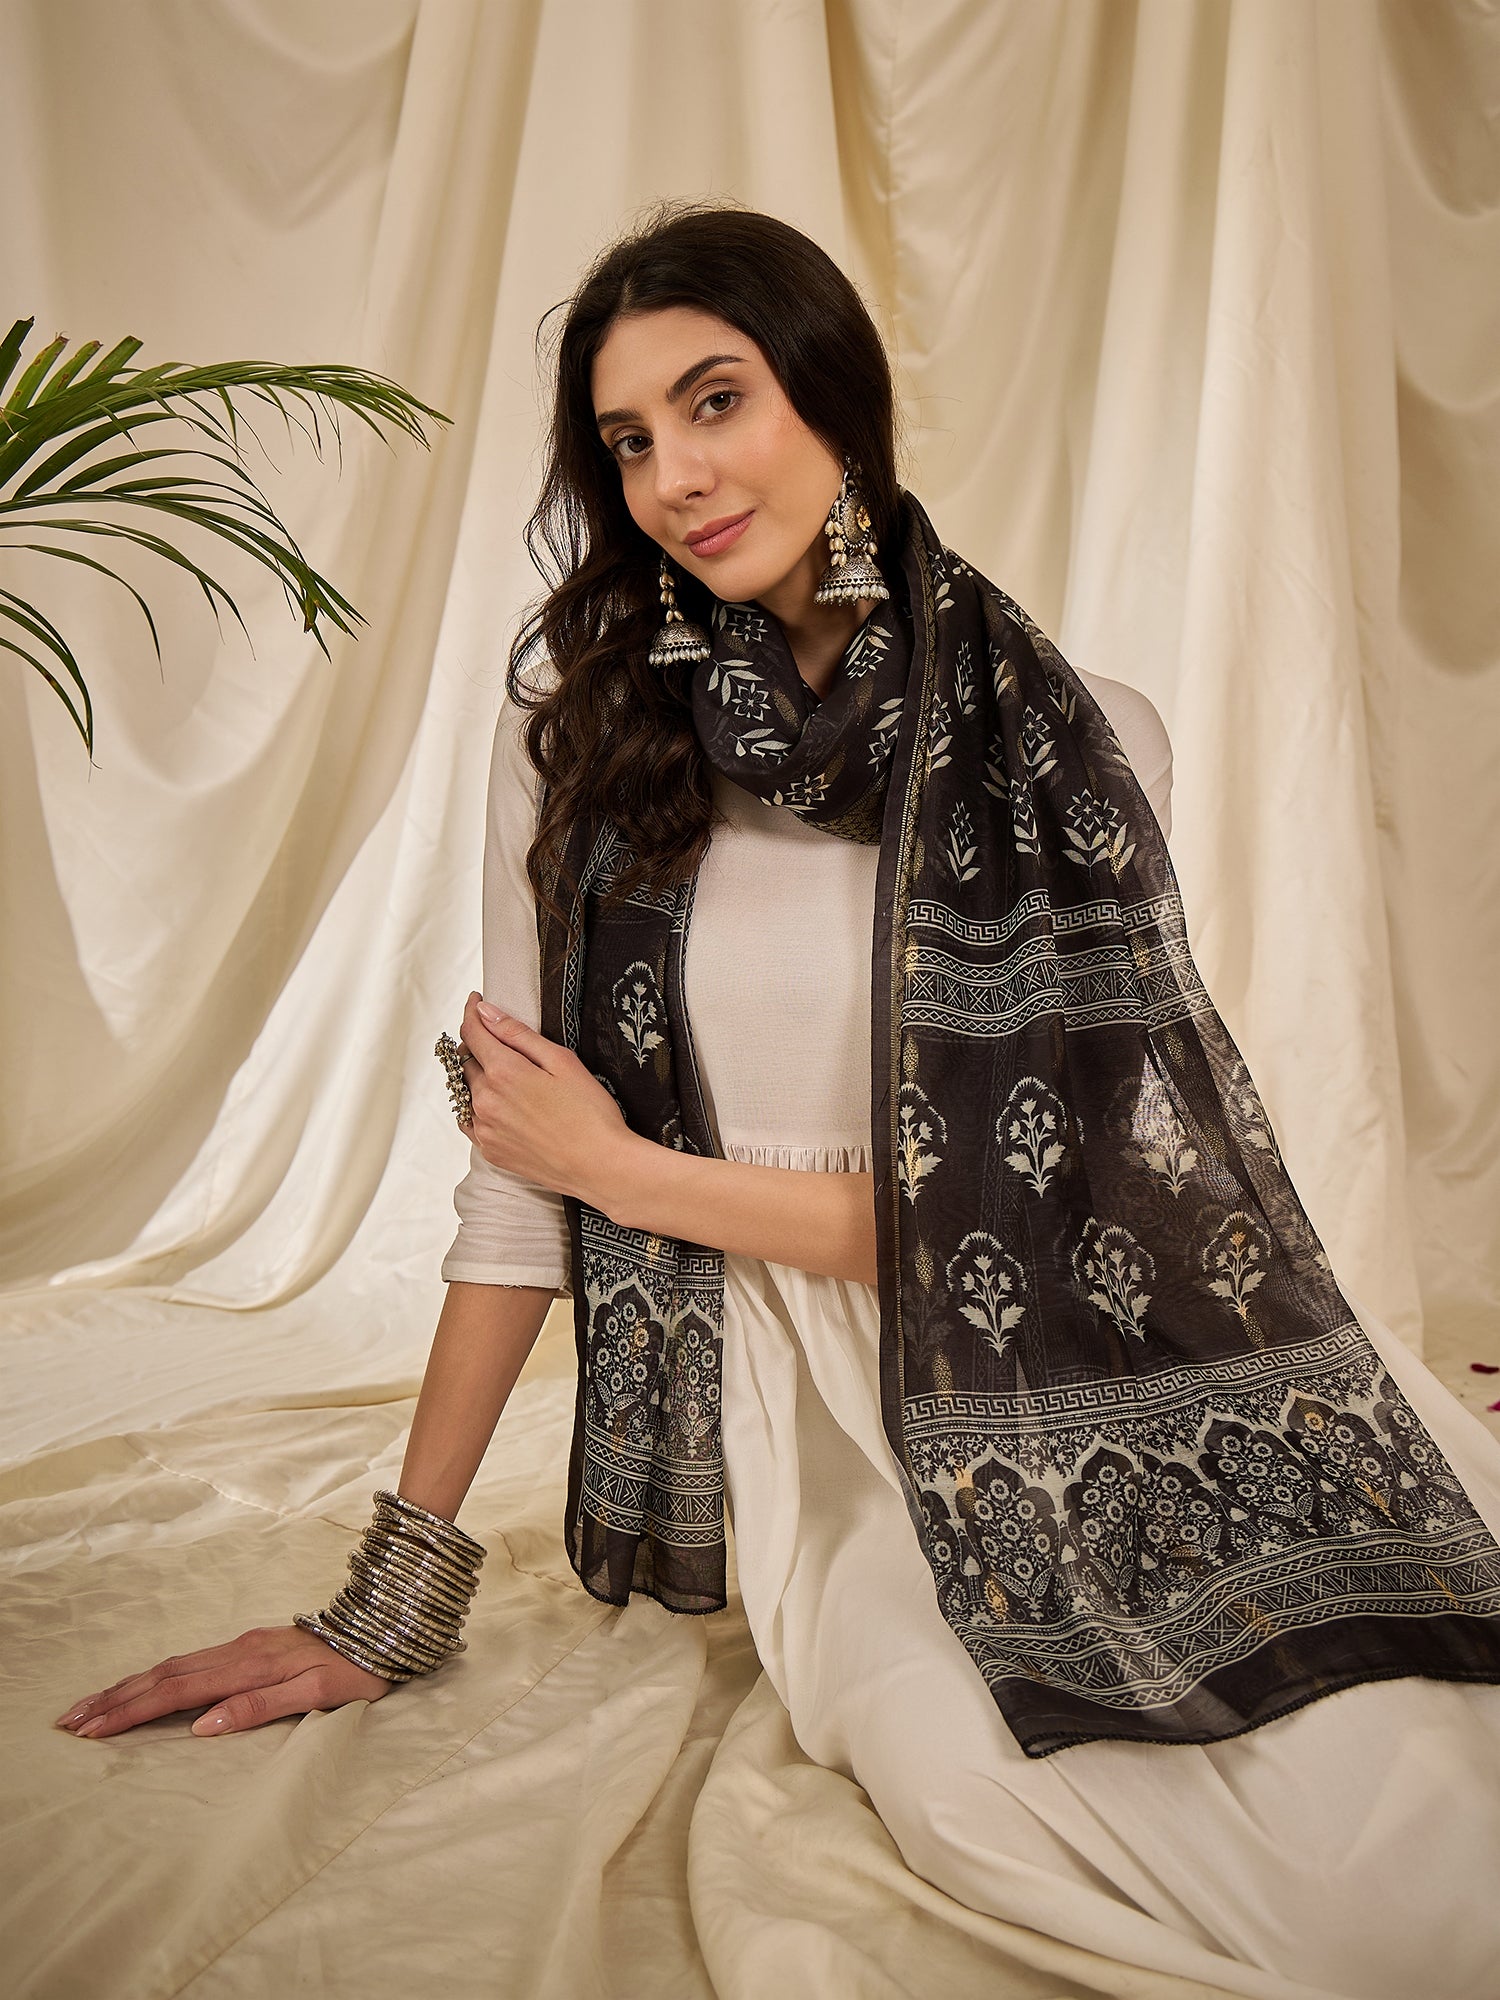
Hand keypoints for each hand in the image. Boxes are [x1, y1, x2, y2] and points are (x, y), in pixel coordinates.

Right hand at [53, 1624, 392, 1739]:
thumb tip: (202, 1726)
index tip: (92, 1730)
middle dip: (114, 1698)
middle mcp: (238, 1651)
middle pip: (163, 1675)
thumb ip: (260, 1707)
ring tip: (92, 1705)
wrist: (387, 1624)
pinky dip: (156, 1676)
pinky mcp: (248, 1646)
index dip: (132, 1711)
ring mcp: (241, 1645)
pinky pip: (189, 1662)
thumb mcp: (319, 1695)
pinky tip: (143, 1686)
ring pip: (172, 1665)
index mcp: (249, 1665)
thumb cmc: (359, 1668)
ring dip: (129, 1686)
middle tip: (69, 1721)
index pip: (177, 1692)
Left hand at [458, 991, 638, 1211]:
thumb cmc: (590, 1113)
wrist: (600, 1166)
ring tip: (502, 1073)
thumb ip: (518, 1035)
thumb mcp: (562, 1062)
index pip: (473, 1033)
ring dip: (476, 1076)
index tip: (475, 1001)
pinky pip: (470, 1120)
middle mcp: (485, 1101)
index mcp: (503, 1073)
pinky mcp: (490, 1151)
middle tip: (497, 1038)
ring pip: (466, 1091)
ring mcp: (485, 1129)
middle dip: (476, 1043)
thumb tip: (486, 1013)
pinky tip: (497, 1104)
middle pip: (466, 1061)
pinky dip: (476, 1106)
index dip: (472, 1013)